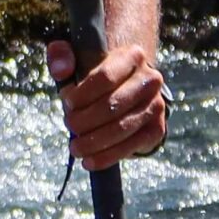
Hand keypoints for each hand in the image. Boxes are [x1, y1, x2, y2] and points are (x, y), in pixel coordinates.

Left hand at [46, 40, 167, 169]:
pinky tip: (89, 161)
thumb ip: (62, 57)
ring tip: (75, 148)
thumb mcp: (78, 58)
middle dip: (85, 120)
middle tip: (68, 125)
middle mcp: (150, 80)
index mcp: (131, 57)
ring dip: (94, 142)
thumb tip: (61, 70)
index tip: (67, 103)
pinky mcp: (156, 129)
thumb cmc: (96, 73)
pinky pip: (131, 146)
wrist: (128, 87)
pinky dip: (108, 156)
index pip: (105, 77)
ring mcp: (156, 105)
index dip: (82, 94)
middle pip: (113, 105)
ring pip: (122, 128)